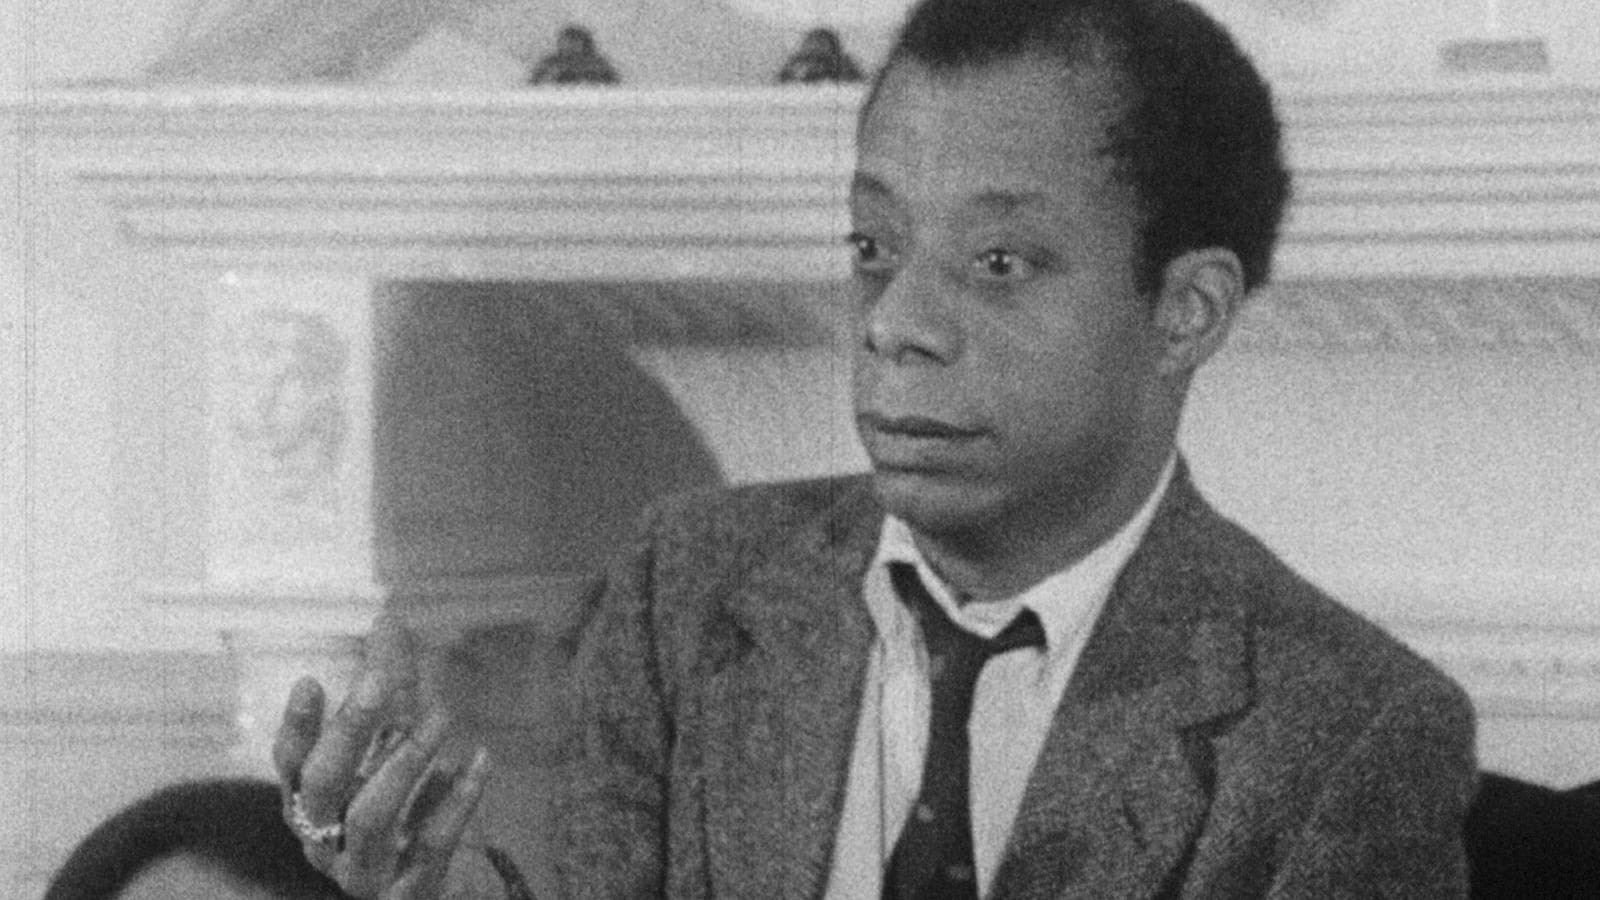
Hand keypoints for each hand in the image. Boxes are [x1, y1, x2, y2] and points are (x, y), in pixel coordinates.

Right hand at [273, 613, 492, 897]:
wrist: (427, 883)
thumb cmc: (400, 803)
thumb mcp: (392, 743)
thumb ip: (389, 687)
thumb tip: (387, 617)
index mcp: (310, 801)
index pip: (293, 762)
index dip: (300, 725)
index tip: (311, 679)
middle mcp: (325, 837)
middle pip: (324, 784)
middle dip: (350, 730)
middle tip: (379, 680)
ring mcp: (363, 868)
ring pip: (372, 816)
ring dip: (407, 759)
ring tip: (442, 713)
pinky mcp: (408, 888)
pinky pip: (433, 842)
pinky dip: (458, 797)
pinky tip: (481, 757)